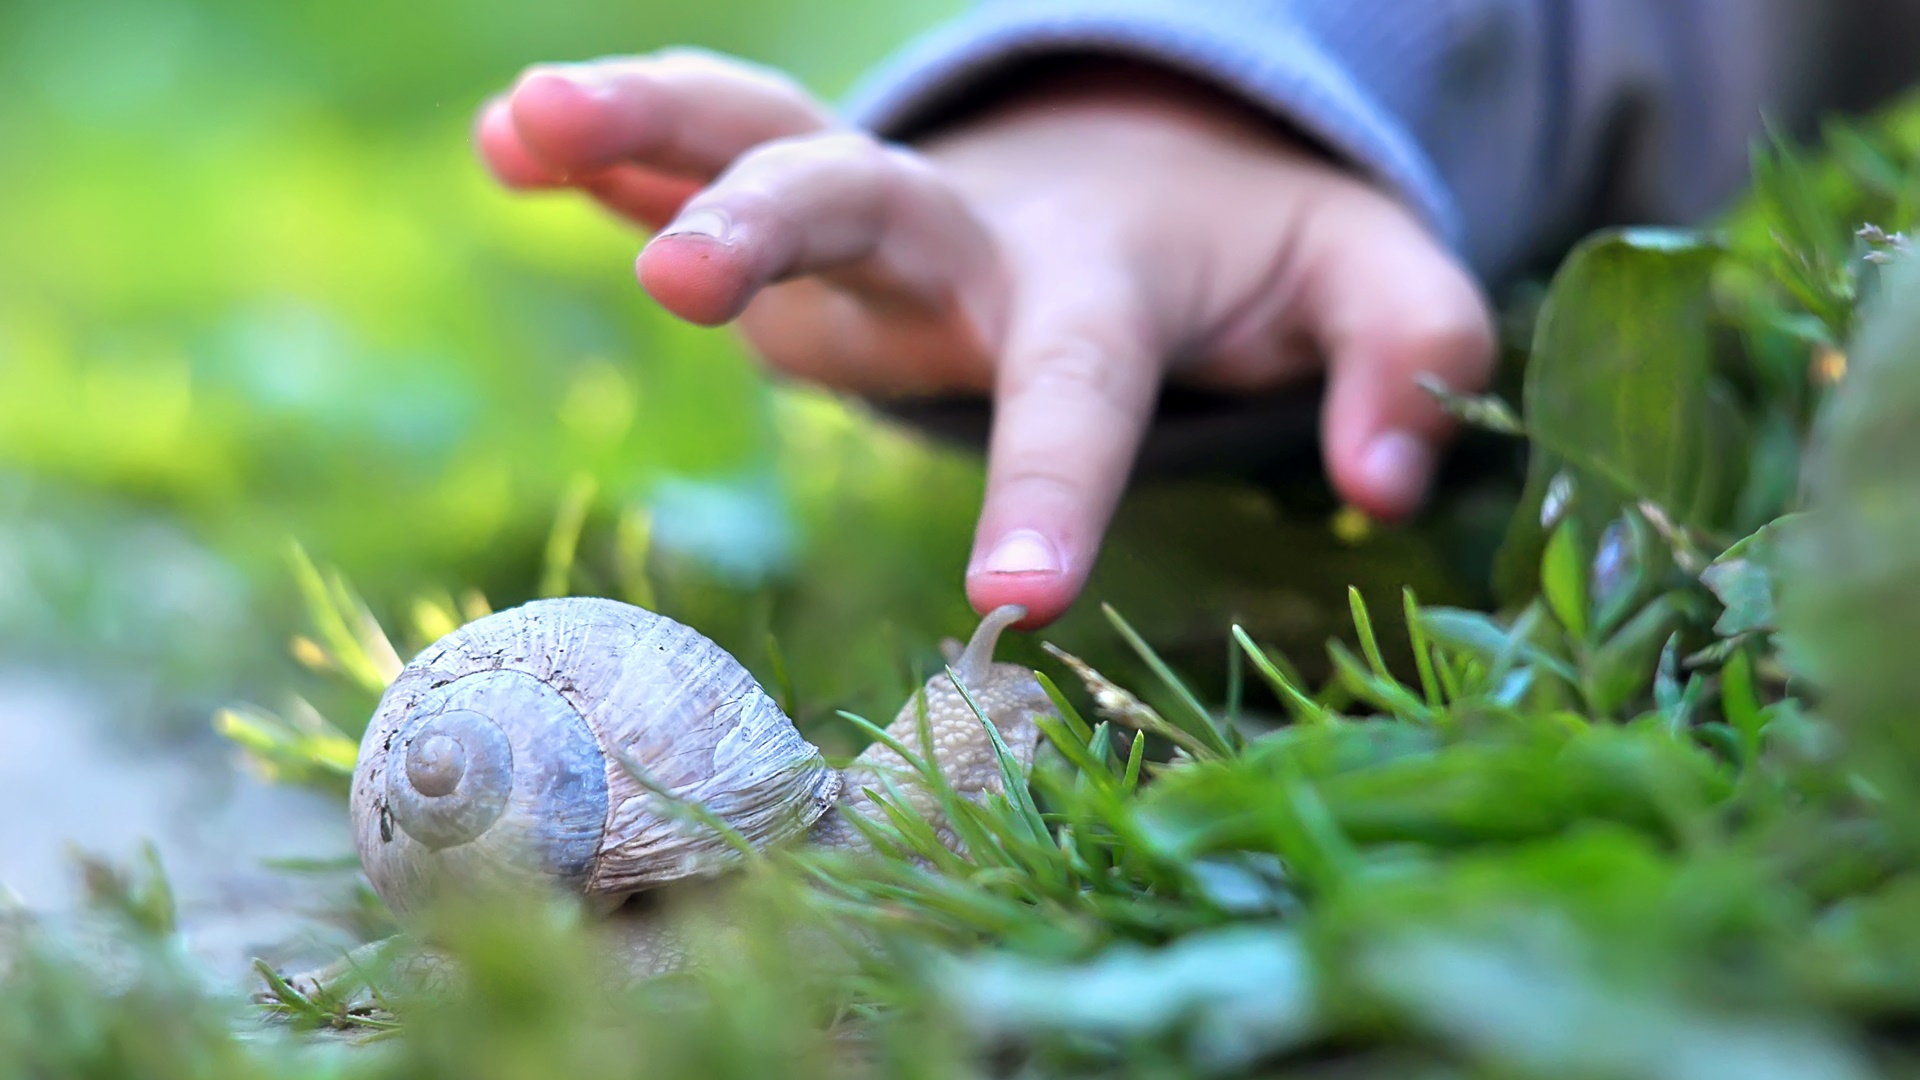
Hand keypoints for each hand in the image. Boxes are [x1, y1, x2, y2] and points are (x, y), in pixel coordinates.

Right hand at [476, 50, 1494, 626]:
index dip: (1051, 490)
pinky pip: (716, 155)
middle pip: (869, 210)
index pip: (1081, 389)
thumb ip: (1408, 355)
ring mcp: (886, 206)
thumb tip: (1384, 481)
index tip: (1009, 607)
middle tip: (677, 283)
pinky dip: (621, 154)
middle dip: (772, 232)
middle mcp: (973, 233)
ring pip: (760, 143)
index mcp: (1104, 278)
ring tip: (520, 126)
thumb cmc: (1252, 253)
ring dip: (645, 135)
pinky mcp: (824, 198)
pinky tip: (516, 144)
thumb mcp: (1370, 283)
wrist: (1156, 152)